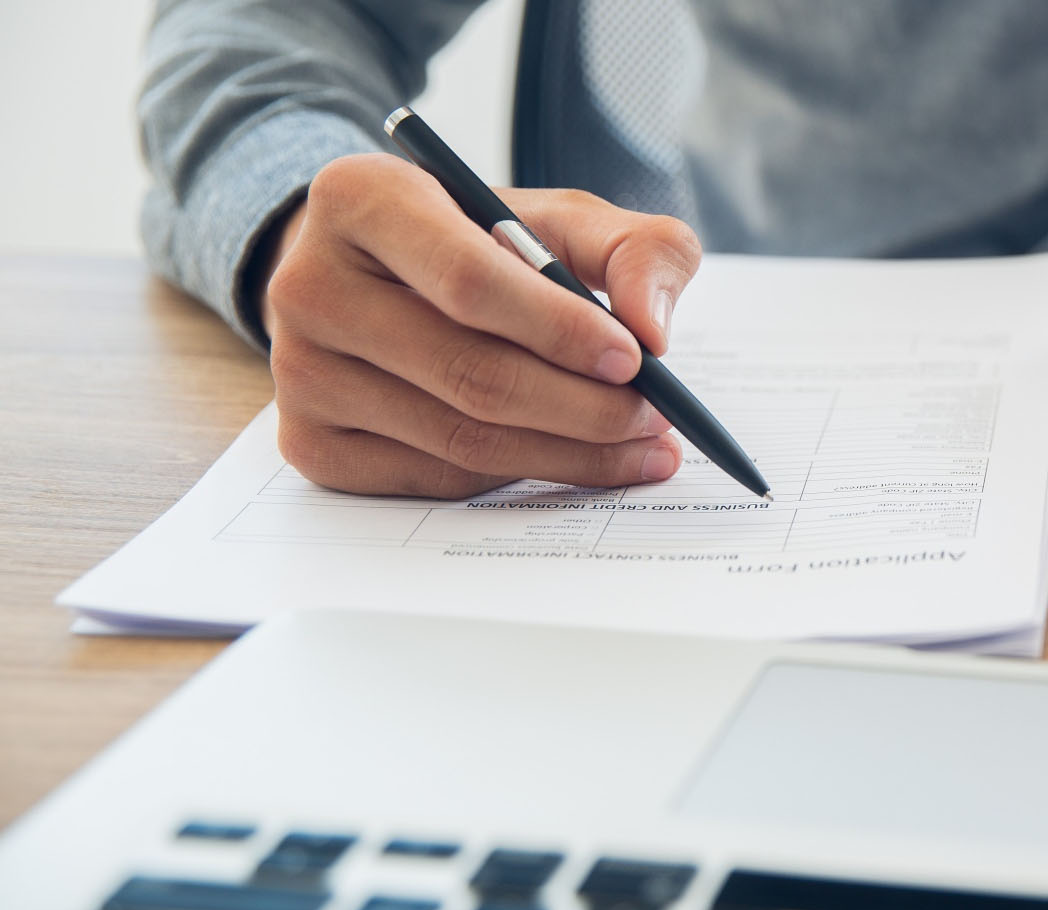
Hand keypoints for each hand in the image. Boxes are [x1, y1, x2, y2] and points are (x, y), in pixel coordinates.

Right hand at [262, 153, 701, 497]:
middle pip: (469, 373)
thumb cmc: (480, 241)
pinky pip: (436, 478)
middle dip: (583, 407)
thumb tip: (654, 330)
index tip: (635, 359)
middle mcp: (307, 285)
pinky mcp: (310, 443)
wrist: (378, 277)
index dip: (559, 328)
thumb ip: (634, 249)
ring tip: (639, 445)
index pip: (468, 280)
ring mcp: (299, 373)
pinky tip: (569, 458)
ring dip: (568, 453)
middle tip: (656, 418)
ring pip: (459, 439)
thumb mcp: (560, 218)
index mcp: (360, 199)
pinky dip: (517, 475)